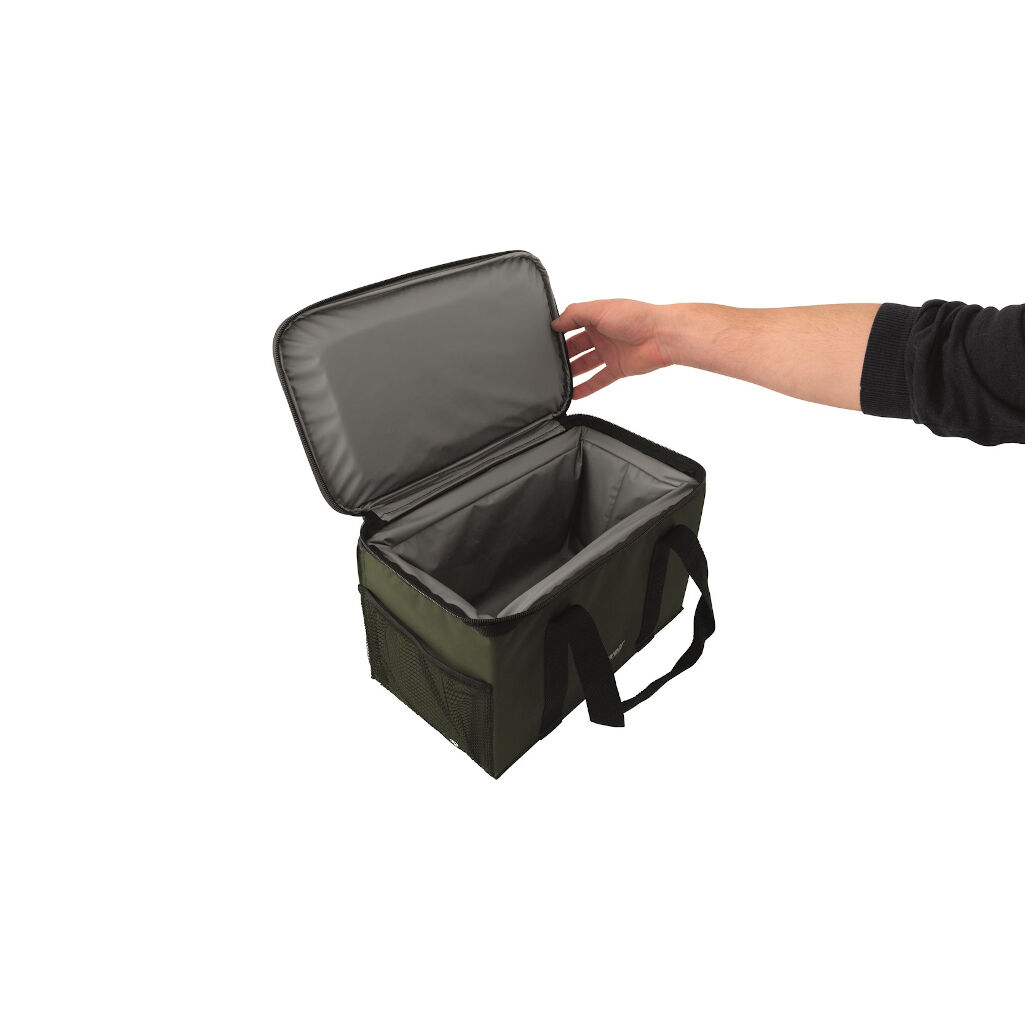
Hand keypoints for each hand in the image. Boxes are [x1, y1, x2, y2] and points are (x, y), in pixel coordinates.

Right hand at [551, 300, 675, 398]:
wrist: (661, 337)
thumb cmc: (636, 317)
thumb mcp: (599, 309)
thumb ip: (574, 314)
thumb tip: (555, 323)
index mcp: (597, 316)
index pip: (572, 324)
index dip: (559, 331)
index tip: (545, 339)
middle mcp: (603, 334)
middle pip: (576, 346)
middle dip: (563, 353)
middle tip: (548, 362)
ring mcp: (610, 352)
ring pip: (585, 364)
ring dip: (572, 371)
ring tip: (556, 379)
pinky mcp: (617, 369)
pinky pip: (598, 380)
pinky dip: (586, 388)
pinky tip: (573, 393)